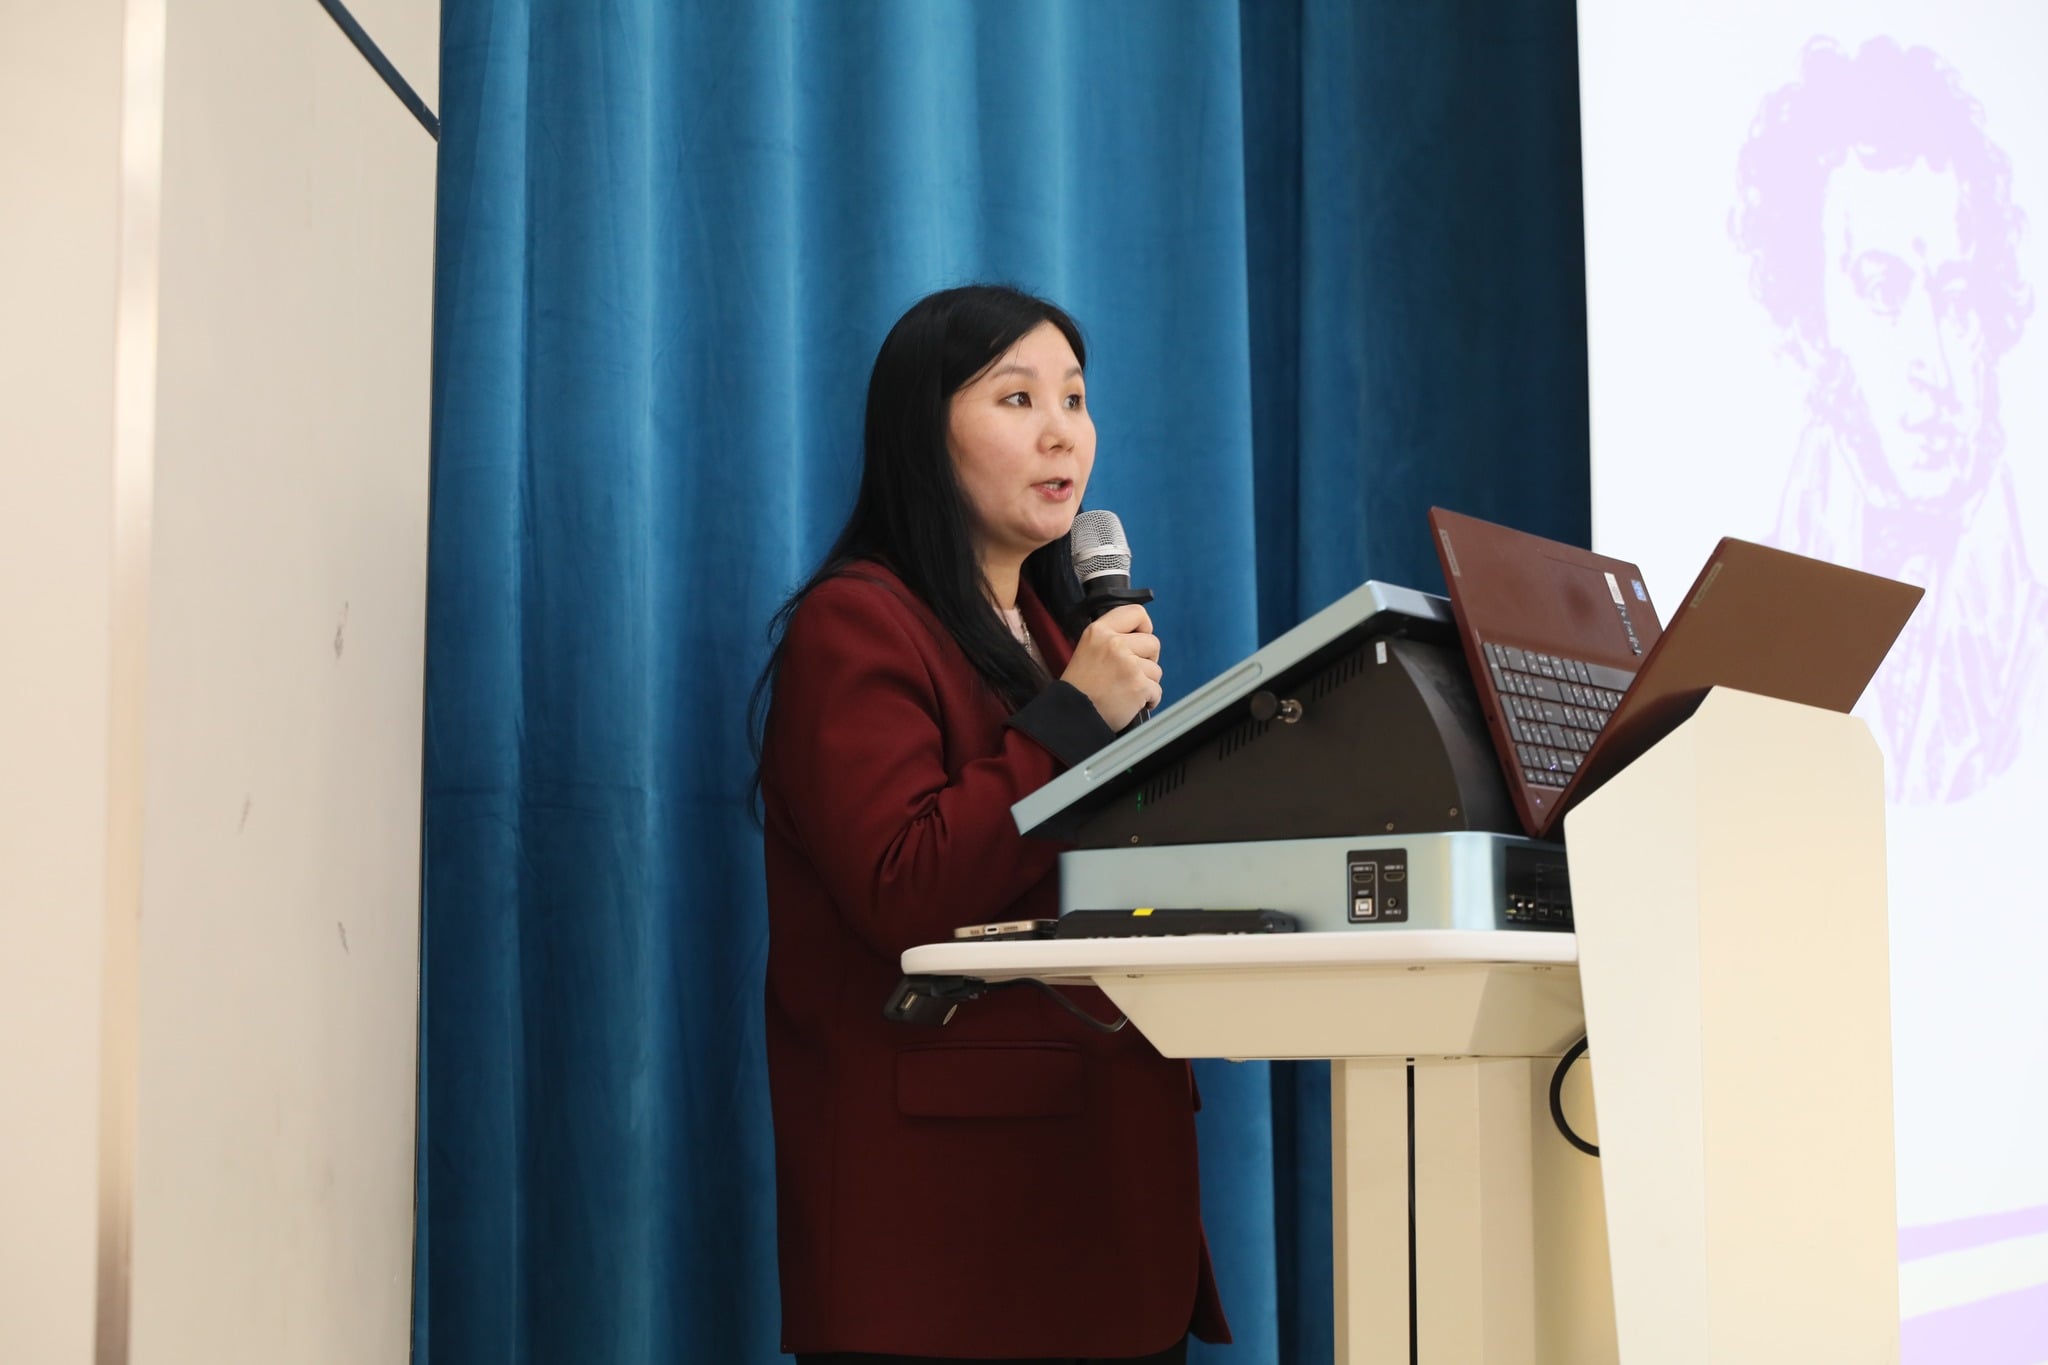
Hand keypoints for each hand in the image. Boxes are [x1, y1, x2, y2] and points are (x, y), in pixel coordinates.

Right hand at [1061, 603, 1162, 730]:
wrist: (1071, 714)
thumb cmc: (1080, 687)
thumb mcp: (1087, 649)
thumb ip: (1111, 639)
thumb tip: (1139, 637)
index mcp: (1099, 631)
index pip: (1136, 612)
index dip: (1144, 626)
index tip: (1141, 639)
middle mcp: (1114, 644)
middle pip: (1153, 643)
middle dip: (1148, 659)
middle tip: (1133, 672)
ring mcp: (1128, 664)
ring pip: (1156, 669)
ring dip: (1147, 682)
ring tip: (1126, 690)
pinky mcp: (1138, 685)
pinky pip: (1157, 690)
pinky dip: (1149, 700)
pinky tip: (1132, 702)